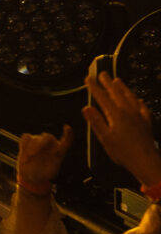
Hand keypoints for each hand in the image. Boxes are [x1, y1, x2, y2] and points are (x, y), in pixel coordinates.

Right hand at [15, 126, 71, 192]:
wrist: (31, 176)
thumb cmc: (43, 175)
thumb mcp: (50, 173)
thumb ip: (54, 164)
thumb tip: (54, 153)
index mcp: (59, 151)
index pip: (67, 141)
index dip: (68, 134)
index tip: (67, 127)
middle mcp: (50, 145)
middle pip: (48, 137)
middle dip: (39, 145)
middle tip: (32, 155)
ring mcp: (39, 142)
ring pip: (35, 139)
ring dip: (29, 149)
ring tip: (26, 161)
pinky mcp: (28, 142)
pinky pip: (26, 137)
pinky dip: (23, 144)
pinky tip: (22, 152)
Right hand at [89, 67, 160, 184]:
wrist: (145, 160)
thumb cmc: (123, 151)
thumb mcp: (105, 138)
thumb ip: (96, 121)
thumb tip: (86, 108)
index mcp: (116, 115)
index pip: (102, 97)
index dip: (94, 87)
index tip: (88, 79)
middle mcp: (128, 112)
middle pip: (117, 93)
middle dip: (108, 83)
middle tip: (103, 73)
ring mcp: (139, 116)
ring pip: (130, 97)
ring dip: (123, 88)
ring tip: (118, 80)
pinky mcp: (146, 122)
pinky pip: (142, 107)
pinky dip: (138, 101)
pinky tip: (138, 100)